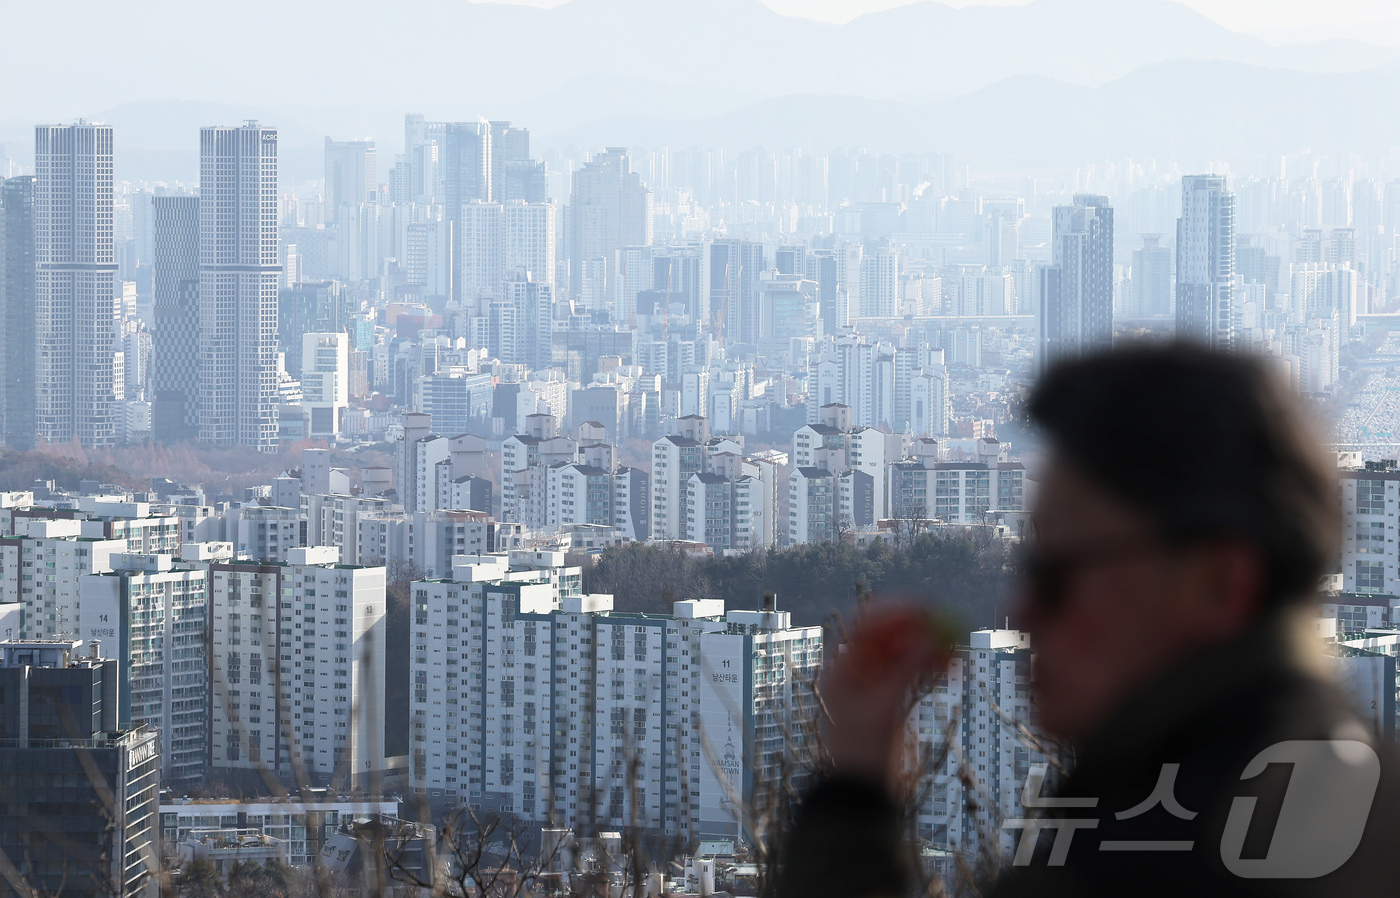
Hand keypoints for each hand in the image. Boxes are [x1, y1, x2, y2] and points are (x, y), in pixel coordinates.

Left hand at [821, 603, 953, 791]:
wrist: (862, 787)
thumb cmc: (863, 749)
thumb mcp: (886, 706)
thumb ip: (907, 670)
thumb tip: (930, 639)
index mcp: (842, 668)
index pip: (864, 626)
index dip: (893, 612)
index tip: (922, 607)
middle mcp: (856, 671)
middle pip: (887, 637)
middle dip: (917, 629)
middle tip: (945, 623)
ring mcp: (873, 683)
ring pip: (903, 654)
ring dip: (928, 647)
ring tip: (955, 648)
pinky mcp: (890, 697)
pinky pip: (910, 673)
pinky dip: (929, 667)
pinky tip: (951, 665)